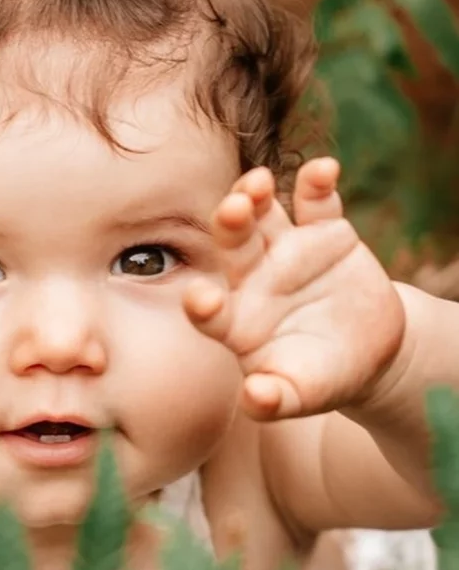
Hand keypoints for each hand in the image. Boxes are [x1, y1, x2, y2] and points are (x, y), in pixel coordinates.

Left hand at [184, 158, 404, 420]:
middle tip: (233, 209)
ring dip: (257, 195)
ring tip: (260, 182)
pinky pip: (316, 203)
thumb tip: (256, 400)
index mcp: (235, 321)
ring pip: (263, 214)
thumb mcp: (299, 395)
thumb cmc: (320, 378)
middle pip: (231, 245)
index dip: (203, 305)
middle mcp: (251, 278)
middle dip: (229, 225)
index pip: (209, 310)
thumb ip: (274, 400)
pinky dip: (317, 184)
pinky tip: (323, 169)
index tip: (201, 299)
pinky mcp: (324, 232)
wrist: (368, 353)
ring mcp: (285, 250)